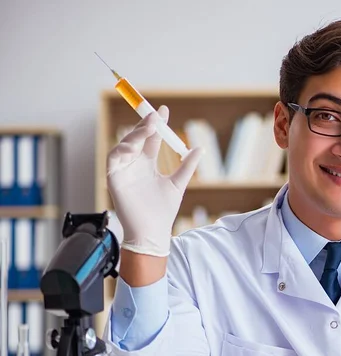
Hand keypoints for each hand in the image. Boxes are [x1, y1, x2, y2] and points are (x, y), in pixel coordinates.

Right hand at [107, 106, 202, 256]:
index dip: (156, 124)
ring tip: (149, 129)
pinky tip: (133, 147)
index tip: (164, 110)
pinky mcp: (114, 179)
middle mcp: (134, 165)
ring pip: (125, 145)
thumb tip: (200, 149)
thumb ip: (187, 166)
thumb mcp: (178, 184)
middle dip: (145, 124)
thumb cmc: (163, 212)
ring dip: (135, 135)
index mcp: (148, 164)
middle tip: (156, 116)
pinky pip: (113, 159)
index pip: (151, 138)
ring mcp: (124, 171)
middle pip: (137, 137)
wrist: (153, 233)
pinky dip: (121, 150)